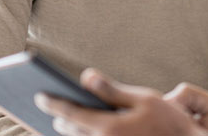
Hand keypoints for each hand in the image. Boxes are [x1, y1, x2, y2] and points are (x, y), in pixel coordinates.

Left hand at [35, 69, 207, 135]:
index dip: (52, 102)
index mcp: (109, 127)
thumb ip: (112, 89)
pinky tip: (82, 129)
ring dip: (69, 129)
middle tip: (49, 105)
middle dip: (59, 117)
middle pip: (69, 130)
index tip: (39, 95)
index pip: (70, 112)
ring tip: (63, 119)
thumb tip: (85, 77)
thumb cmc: (169, 122)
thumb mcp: (144, 99)